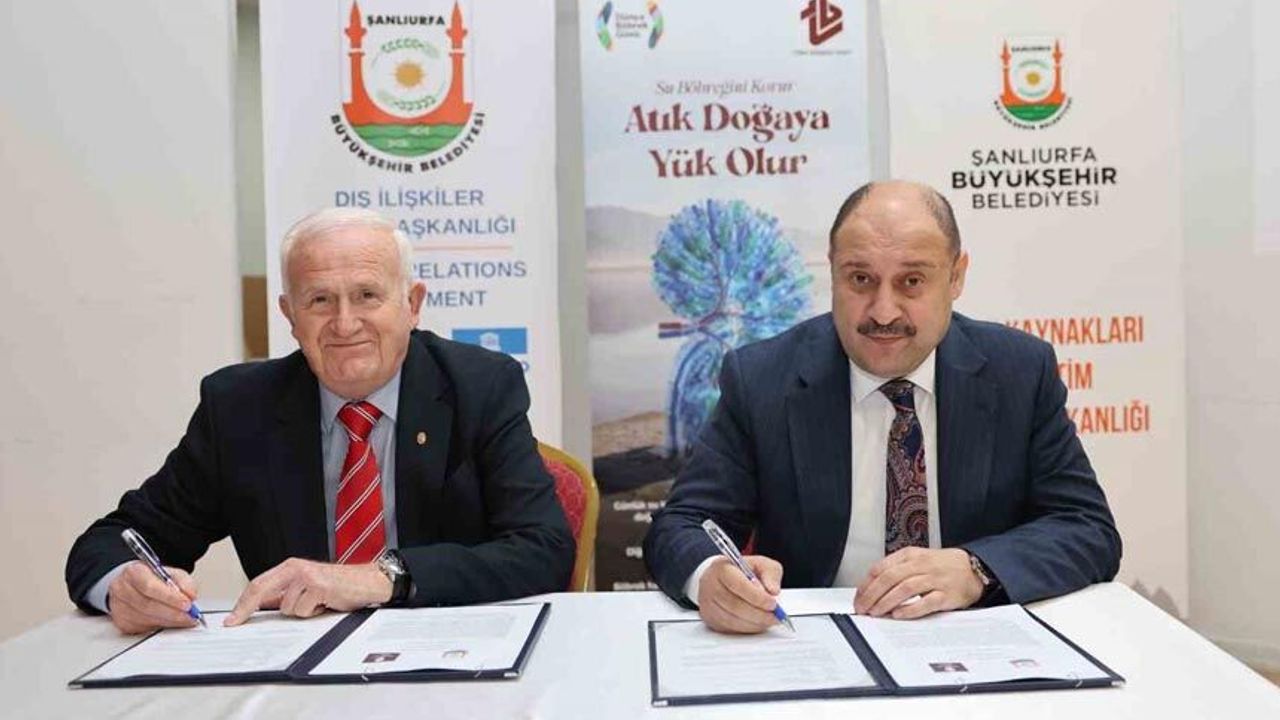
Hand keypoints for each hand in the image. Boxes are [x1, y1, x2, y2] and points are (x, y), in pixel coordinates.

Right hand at [107, 561, 199, 634]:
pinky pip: (143, 628)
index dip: (169, 597)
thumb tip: (190, 595)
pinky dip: (161, 626)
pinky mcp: (122, 623)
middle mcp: (122, 589)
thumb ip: (183, 582)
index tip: (187, 603)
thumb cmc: (152, 579)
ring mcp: (119, 607)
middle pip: (148, 605)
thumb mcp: (170, 573)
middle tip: (190, 615)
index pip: (149, 586)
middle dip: (173, 613)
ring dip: (169, 621)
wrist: (134, 586)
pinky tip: (171, 622)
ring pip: (146, 619)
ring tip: (185, 619)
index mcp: (133, 572)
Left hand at [224, 557, 390, 625]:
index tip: (232, 618)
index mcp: (290, 567)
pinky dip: (312, 613)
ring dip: (299, 612)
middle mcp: (296, 568)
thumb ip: (284, 595)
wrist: (366, 582)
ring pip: (285, 607)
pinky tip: (324, 604)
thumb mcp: (306, 588)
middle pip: (260, 589)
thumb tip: (260, 607)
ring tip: (315, 605)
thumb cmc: (337, 586)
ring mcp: (306, 576)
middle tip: (235, 622)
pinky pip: (303, 610)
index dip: (242, 603)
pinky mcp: (318, 586)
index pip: (258, 584)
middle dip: (245, 609)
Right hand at [696, 555, 783, 633]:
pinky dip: (748, 628)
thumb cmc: (740, 571)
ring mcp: (708, 604)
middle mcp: (711, 586)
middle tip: (776, 616)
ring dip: (755, 623)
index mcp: (722, 569)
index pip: (739, 585)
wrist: (719, 578)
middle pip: (735, 606)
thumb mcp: (760, 564)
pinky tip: (757, 623)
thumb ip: (770, 574)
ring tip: (769, 620)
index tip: (773, 603)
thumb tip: (773, 591)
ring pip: (733, 620)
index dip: (758, 597)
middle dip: (760, 614)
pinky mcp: (710, 619)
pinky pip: (730, 629)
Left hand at [853, 547, 983, 618]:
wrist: (973, 569)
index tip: (858, 598)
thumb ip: (896, 570)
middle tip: (863, 608)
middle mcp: (921, 565)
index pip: (881, 568)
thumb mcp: (917, 560)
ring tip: (876, 612)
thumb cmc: (941, 566)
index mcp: (910, 555)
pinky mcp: (947, 595)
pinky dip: (910, 609)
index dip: (866, 585)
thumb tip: (871, 589)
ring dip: (886, 602)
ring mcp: (935, 579)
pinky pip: (926, 602)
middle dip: (872, 595)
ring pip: (905, 588)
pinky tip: (898, 614)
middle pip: (890, 578)